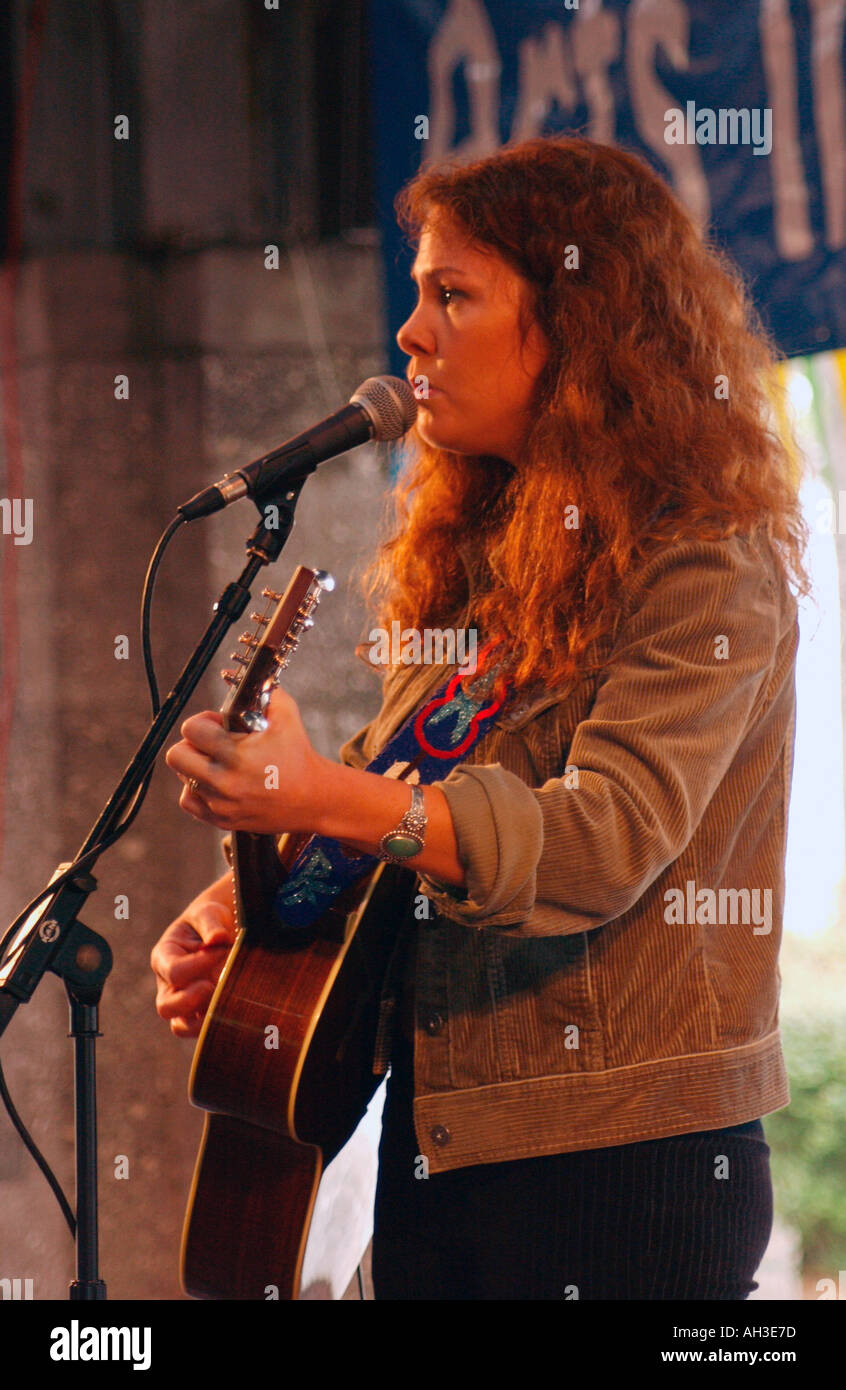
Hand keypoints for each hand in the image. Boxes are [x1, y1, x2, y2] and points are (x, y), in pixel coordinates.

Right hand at [151, 878, 235, 1037]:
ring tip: (227, 1002)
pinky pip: (201, 1030)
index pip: (173, 970)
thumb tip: (217, 939)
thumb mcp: (209, 913)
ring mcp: (183, 1002)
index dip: (197, 965)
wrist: (223, 928)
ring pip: (181, 1026)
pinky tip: (236, 1009)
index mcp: (164, 956)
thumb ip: (211, 923)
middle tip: (214, 986)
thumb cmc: (211, 919)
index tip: (222, 950)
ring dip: (204, 1019)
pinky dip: (216, 1025)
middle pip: (166, 1006)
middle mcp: (168, 984)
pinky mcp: (200, 1013)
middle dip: (191, 1001)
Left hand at [165, 687, 329, 835]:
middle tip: (212, 744)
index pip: (191, 730)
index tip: (219, 725)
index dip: (204, 721)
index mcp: (236, 756)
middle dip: (192, 744)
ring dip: (196, 766)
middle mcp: (223, 783)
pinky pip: (189, 801)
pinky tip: (215, 782)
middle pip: (176, 756)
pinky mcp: (221, 820)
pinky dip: (197, 790)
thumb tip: (245, 677)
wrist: (313, 799)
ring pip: (183, 778)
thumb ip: (266, 691)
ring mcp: (220, 804)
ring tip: (219, 763)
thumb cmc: (299, 756)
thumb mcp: (287, 716)